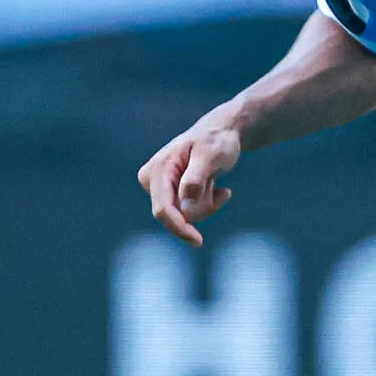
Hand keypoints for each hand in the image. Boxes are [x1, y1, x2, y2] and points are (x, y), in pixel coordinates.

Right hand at [137, 116, 242, 247]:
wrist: (221, 134)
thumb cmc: (216, 141)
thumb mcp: (211, 155)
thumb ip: (196, 177)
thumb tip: (184, 202)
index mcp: (158, 169)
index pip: (162, 208)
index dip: (178, 227)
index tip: (197, 241)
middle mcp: (152, 179)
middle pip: (176, 215)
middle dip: (202, 207)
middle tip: (222, 188)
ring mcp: (160, 188)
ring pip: (185, 217)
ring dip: (207, 204)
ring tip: (216, 182)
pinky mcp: (169, 194)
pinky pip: (190, 214)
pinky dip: (208, 204)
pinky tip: (220, 189)